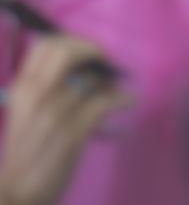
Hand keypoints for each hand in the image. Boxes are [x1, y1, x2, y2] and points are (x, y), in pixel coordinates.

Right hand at [0, 36, 129, 204]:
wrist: (15, 193)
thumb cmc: (25, 152)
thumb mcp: (27, 114)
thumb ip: (49, 88)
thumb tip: (89, 68)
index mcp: (22, 90)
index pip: (46, 45)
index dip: (73, 42)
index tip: (88, 53)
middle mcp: (36, 96)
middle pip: (68, 51)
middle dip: (93, 52)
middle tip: (106, 64)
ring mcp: (54, 113)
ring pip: (92, 78)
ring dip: (112, 80)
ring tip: (116, 87)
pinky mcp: (72, 133)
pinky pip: (105, 103)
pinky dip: (122, 99)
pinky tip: (128, 101)